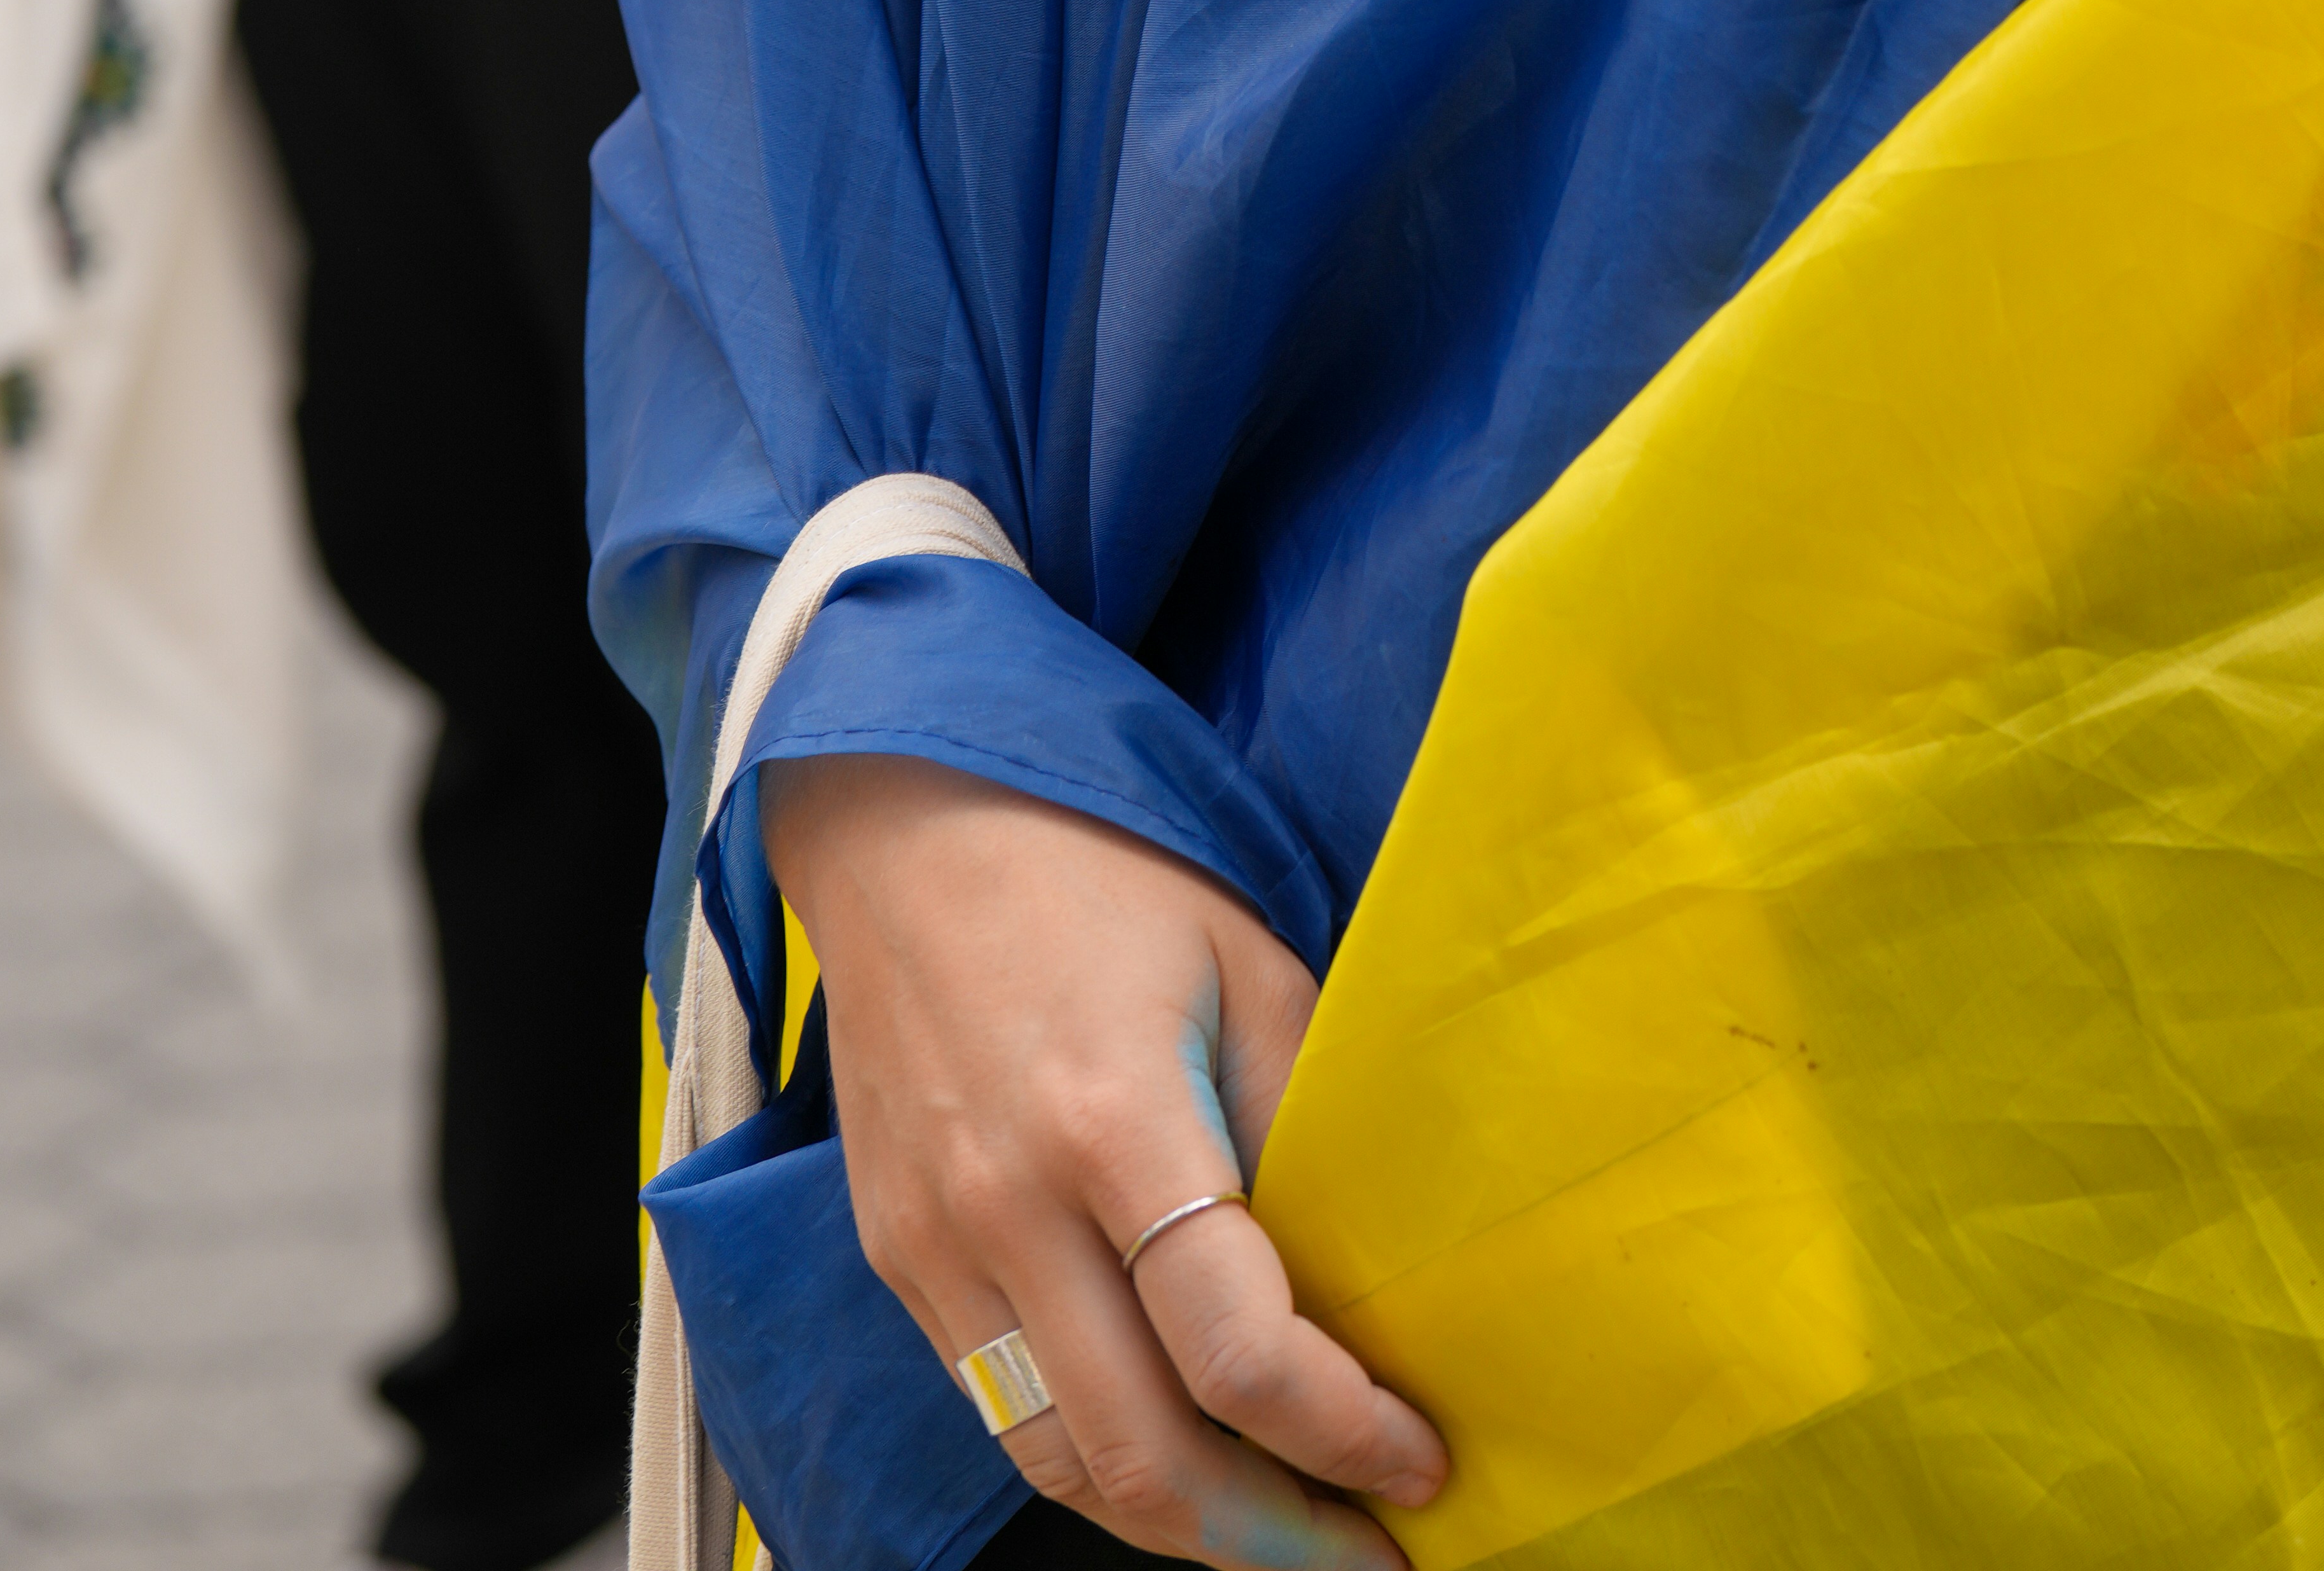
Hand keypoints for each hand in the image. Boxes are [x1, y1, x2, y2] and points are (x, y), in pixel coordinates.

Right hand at [765, 750, 1448, 1568]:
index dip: (1343, 1435)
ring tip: (1291, 1532)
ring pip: (1062, 1467)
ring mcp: (936, 1249)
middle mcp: (1009, 1208)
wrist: (908, 826)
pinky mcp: (899, 1263)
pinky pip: (1001, 1416)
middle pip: (1143, 1456)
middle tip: (1375, 1551)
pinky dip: (1100, 1468)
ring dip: (1185, 1530)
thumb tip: (1381, 1266)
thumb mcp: (1246, 958)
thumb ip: (1308, 1115)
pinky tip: (1183, 1461)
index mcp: (1112, 1120)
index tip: (1424, 1463)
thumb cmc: (1100, 873)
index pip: (1237, 1352)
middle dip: (1275, 1538)